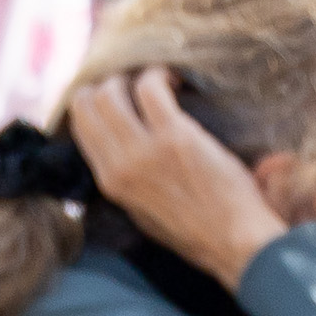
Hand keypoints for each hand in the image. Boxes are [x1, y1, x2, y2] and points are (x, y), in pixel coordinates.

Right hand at [67, 67, 289, 285]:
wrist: (234, 241)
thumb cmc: (197, 231)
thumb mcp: (143, 211)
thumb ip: (127, 179)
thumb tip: (122, 147)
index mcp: (109, 182)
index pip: (81, 127)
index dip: (92, 103)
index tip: (113, 94)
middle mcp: (118, 164)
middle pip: (88, 103)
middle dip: (108, 84)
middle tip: (135, 82)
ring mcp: (144, 149)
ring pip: (111, 91)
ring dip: (133, 76)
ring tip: (158, 80)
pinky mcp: (174, 136)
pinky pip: (150, 87)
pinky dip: (161, 74)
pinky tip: (176, 81)